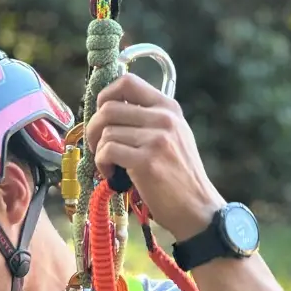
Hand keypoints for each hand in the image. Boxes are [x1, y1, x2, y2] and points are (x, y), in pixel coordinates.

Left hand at [85, 73, 225, 240]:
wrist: (197, 208)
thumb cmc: (179, 176)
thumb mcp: (173, 136)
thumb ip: (148, 120)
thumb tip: (110, 110)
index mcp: (169, 107)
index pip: (127, 82)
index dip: (105, 95)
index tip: (101, 115)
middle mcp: (164, 118)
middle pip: (109, 108)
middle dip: (93, 128)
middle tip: (97, 146)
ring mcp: (156, 139)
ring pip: (106, 132)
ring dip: (99, 150)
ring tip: (109, 164)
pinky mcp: (146, 161)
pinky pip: (108, 151)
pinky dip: (102, 164)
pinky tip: (111, 174)